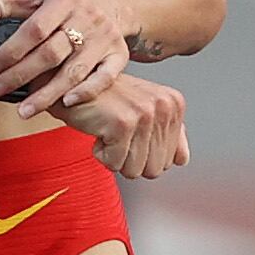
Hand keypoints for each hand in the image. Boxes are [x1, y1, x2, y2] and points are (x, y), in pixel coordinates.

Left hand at [0, 0, 145, 116]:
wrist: (108, 1)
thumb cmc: (60, 6)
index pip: (34, 29)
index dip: (11, 51)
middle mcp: (88, 16)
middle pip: (51, 53)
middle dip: (21, 76)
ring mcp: (105, 37)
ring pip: (74, 71)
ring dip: (47, 94)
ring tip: (23, 110)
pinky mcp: (119, 55)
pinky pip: (105, 78)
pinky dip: (85, 91)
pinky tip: (65, 103)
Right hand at [60, 71, 188, 178]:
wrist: (72, 84)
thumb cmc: (106, 99)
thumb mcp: (144, 110)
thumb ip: (168, 133)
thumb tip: (181, 160)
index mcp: (174, 104)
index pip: (171, 161)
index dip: (144, 154)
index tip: (130, 131)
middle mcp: (165, 107)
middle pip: (154, 170)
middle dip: (130, 159)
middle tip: (118, 133)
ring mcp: (145, 114)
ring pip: (134, 170)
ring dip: (115, 157)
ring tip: (109, 130)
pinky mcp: (123, 124)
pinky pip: (114, 164)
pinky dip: (100, 153)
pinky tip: (99, 130)